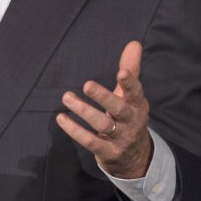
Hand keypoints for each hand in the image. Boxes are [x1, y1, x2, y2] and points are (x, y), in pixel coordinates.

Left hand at [56, 40, 152, 178]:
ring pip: (102, 124)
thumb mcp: (131, 96)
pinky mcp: (108, 152)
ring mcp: (120, 139)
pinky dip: (75, 131)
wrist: (135, 157)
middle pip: (119, 108)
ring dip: (84, 111)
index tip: (121, 72)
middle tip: (86, 84)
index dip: (130, 83)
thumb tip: (134, 43)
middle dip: (103, 97)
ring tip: (66, 97)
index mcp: (138, 105)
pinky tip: (61, 118)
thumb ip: (130, 69)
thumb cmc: (129, 117)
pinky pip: (90, 142)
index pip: (136, 93)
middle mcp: (131, 122)